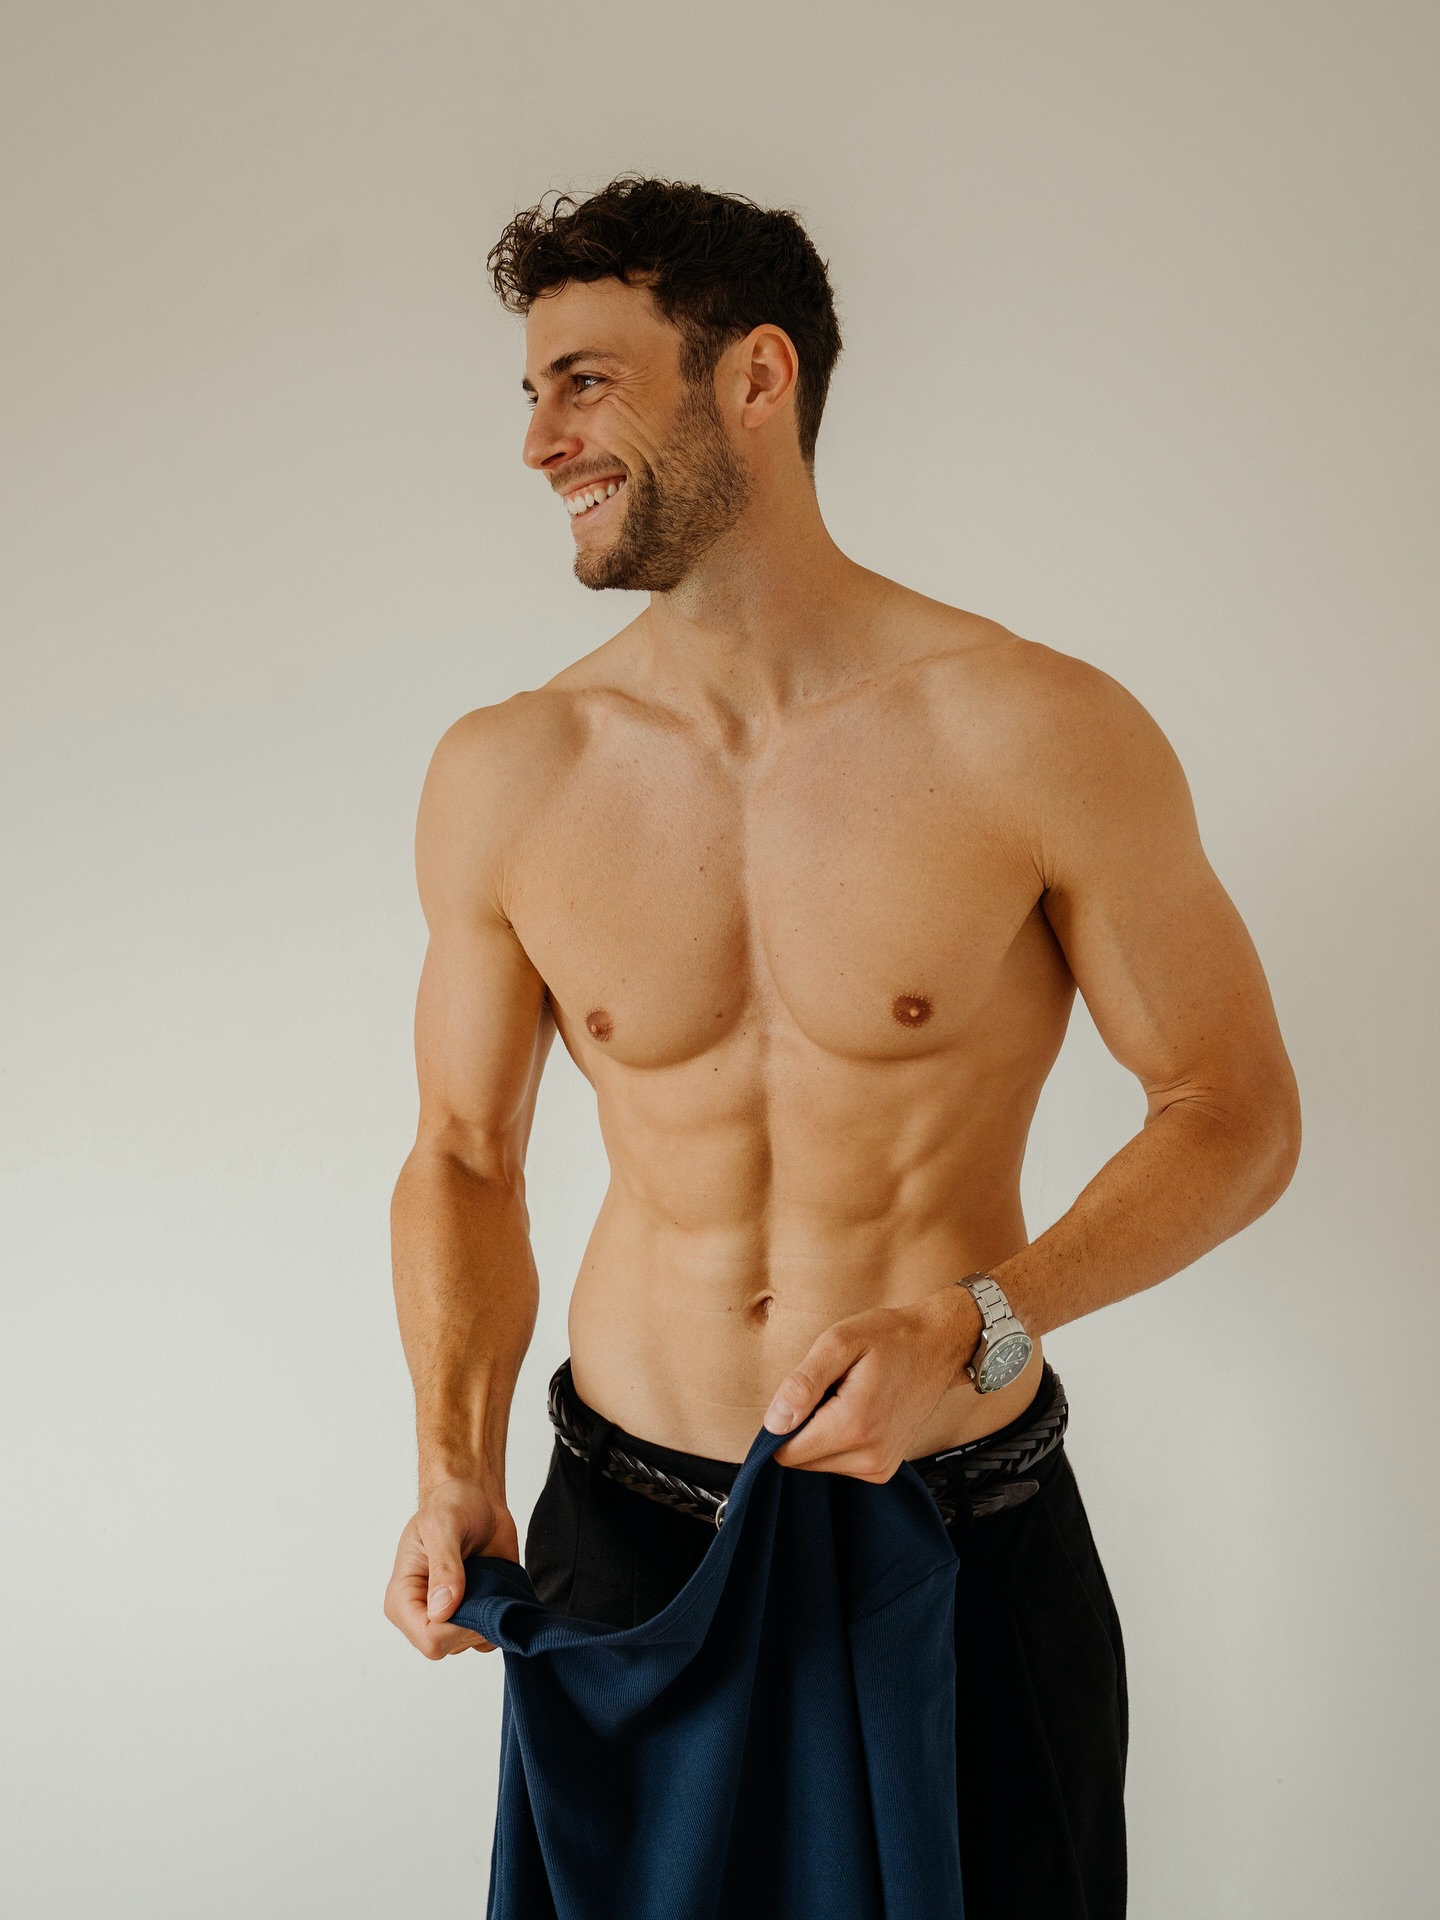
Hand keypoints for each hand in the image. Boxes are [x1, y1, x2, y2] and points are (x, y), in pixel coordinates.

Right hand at [384, 1478, 520, 1658]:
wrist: (475, 1498)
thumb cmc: (451, 1506)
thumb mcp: (443, 1526)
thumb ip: (444, 1567)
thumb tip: (442, 1611)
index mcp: (403, 1599)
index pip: (428, 1639)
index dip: (456, 1627)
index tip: (473, 1595)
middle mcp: (424, 1615)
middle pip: (451, 1646)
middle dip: (476, 1619)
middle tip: (486, 1580)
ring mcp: (451, 1618)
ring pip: (474, 1642)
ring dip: (491, 1614)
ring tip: (489, 1578)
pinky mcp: (476, 1614)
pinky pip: (494, 1635)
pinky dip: (504, 1616)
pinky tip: (500, 1587)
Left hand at [763, 1288, 981, 1480]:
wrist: (938, 1346)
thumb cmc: (890, 1337)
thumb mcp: (839, 1342)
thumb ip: (803, 1383)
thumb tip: (774, 1422)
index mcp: (853, 1426)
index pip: (786, 1452)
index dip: (783, 1421)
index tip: (805, 1393)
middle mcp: (869, 1457)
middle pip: (801, 1460)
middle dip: (805, 1426)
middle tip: (831, 1389)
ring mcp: (880, 1467)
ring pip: (819, 1463)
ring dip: (822, 1433)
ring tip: (847, 1397)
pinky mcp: (884, 1469)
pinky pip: (840, 1463)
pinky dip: (839, 1440)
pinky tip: (859, 1410)